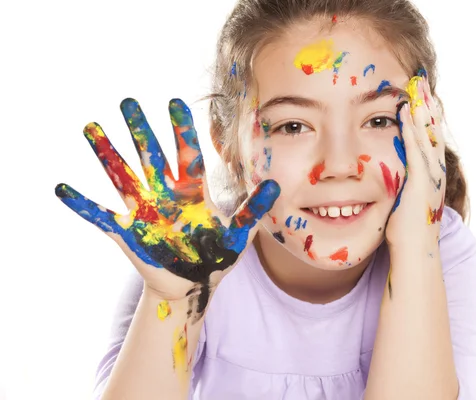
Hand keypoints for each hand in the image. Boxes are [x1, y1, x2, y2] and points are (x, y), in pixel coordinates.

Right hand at [55, 98, 279, 321]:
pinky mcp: (128, 233)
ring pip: (124, 177)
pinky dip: (83, 205)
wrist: (195, 285)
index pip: (187, 154)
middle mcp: (166, 195)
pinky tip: (63, 188)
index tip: (174, 102)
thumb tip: (275, 185)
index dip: (181, 130)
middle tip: (128, 101)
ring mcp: (144, 212)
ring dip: (108, 154)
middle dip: (140, 130)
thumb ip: (253, 210)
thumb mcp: (239, 234)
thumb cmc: (217, 255)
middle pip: (152, 156)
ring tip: (91, 128)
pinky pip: (101, 217)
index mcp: (192, 192)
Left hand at [386, 69, 445, 252]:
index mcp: (430, 175)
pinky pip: (415, 149)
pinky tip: (404, 112)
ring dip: (421, 110)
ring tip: (416, 87)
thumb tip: (390, 179)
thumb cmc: (406, 232)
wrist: (415, 253)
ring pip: (427, 135)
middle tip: (421, 81)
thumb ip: (401, 186)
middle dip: (427, 105)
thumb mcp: (404, 202)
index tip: (419, 95)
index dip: (426, 116)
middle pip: (433, 130)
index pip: (430, 138)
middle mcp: (434, 171)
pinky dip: (411, 130)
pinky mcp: (420, 182)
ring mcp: (429, 175)